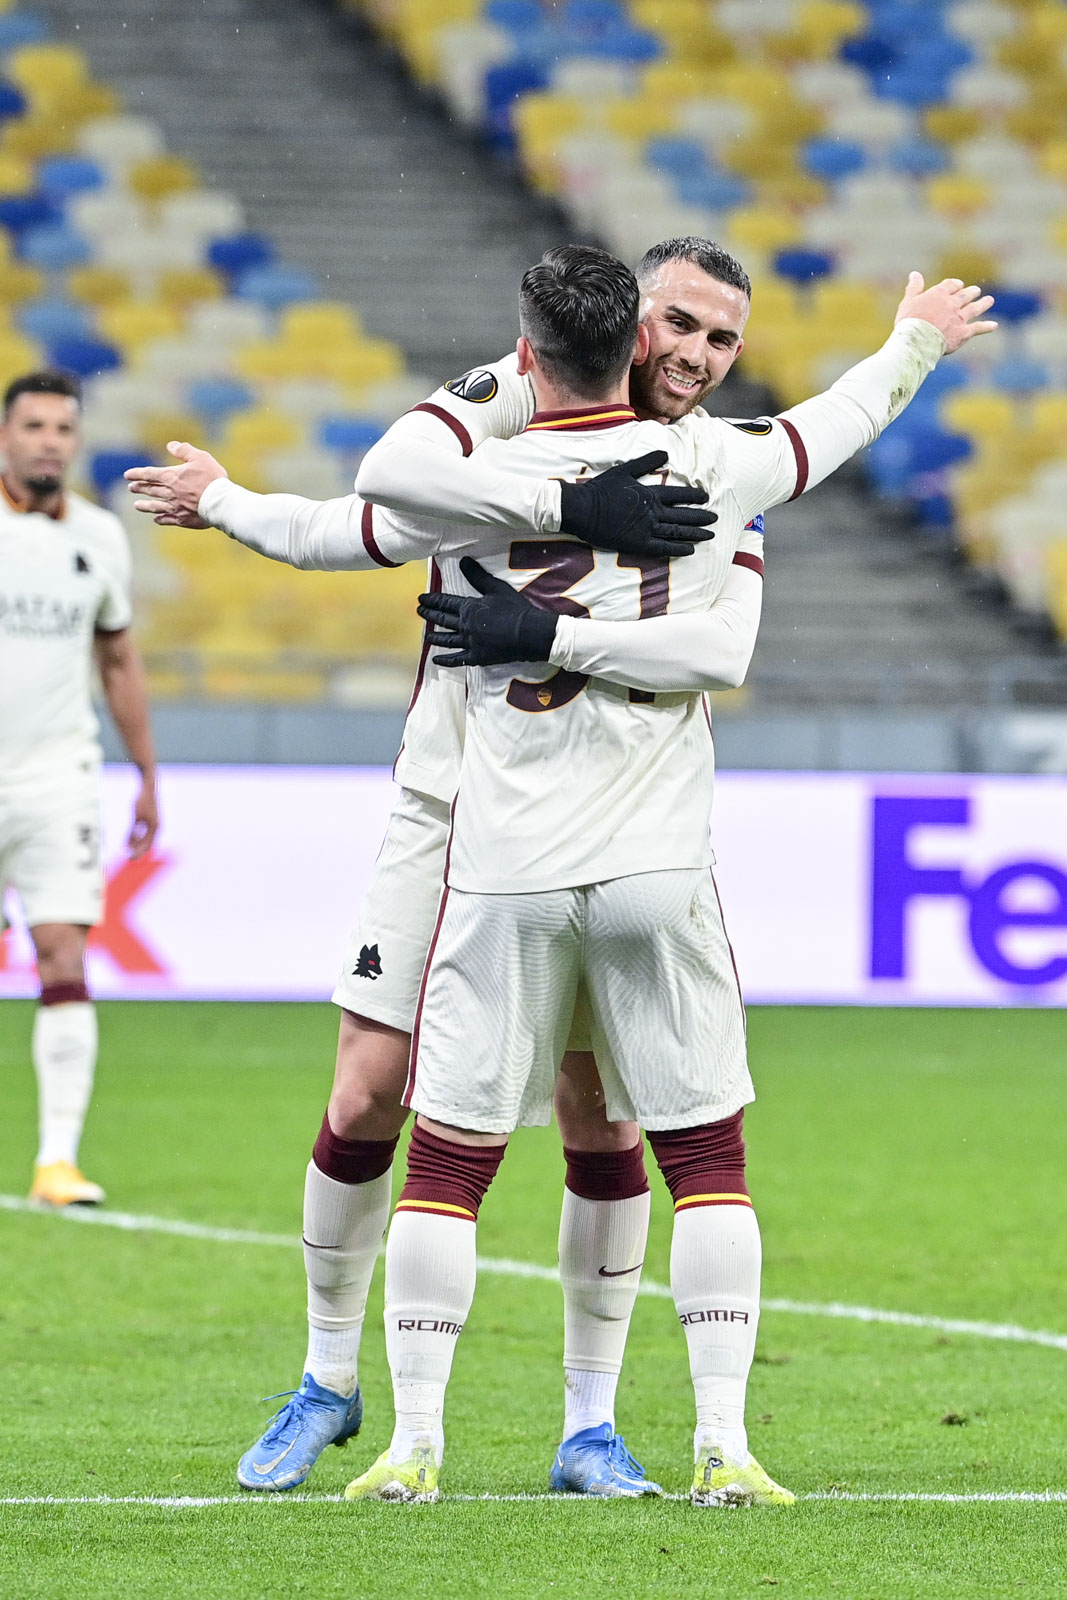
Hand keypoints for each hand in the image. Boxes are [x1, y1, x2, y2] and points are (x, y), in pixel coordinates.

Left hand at [124, 442, 227, 526]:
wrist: (220, 502)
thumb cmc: (212, 478)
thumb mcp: (200, 457)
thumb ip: (184, 450)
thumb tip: (170, 445)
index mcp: (172, 476)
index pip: (149, 474)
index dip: (137, 474)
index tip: (127, 475)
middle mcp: (170, 493)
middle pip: (150, 490)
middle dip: (139, 488)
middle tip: (131, 488)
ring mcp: (175, 507)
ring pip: (155, 506)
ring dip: (144, 506)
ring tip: (136, 506)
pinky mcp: (183, 519)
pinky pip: (167, 519)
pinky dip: (160, 519)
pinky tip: (156, 519)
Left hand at [128, 774, 158, 858]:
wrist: (148, 785)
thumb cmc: (142, 800)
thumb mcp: (135, 817)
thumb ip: (132, 831)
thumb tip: (128, 844)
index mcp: (155, 827)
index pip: (147, 845)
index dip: (139, 853)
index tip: (130, 859)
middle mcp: (156, 826)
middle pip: (147, 843)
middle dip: (138, 850)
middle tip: (130, 858)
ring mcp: (153, 822)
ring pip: (145, 837)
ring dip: (137, 843)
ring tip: (127, 847)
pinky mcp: (149, 818)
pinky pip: (144, 830)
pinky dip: (137, 835)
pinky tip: (129, 838)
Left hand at [417, 557, 557, 667]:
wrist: (528, 633)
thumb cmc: (514, 609)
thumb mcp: (496, 588)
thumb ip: (477, 576)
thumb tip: (462, 561)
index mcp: (468, 608)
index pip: (445, 603)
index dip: (432, 600)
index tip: (421, 599)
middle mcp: (465, 626)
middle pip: (443, 620)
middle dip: (429, 615)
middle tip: (419, 612)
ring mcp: (470, 643)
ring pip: (447, 640)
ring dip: (434, 637)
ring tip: (426, 635)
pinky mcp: (477, 657)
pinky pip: (457, 659)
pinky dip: (445, 660)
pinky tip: (435, 660)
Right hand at [559, 450, 715, 557]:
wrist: (582, 509)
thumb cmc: (601, 489)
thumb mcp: (624, 470)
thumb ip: (646, 462)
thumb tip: (666, 454)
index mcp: (650, 493)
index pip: (679, 495)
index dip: (694, 497)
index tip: (705, 498)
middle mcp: (653, 512)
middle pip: (683, 515)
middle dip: (701, 517)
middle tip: (714, 518)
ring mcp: (646, 529)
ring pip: (677, 531)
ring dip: (695, 533)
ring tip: (709, 534)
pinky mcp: (638, 543)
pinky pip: (663, 548)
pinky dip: (678, 549)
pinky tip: (690, 550)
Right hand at [894, 272, 996, 354]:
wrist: (918, 340)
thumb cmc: (910, 321)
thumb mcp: (908, 301)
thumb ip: (914, 287)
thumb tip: (915, 274)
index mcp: (939, 294)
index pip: (950, 285)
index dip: (955, 284)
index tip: (958, 284)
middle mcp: (952, 304)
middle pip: (965, 295)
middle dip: (971, 292)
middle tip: (976, 291)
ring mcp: (959, 318)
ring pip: (974, 308)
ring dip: (983, 303)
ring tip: (989, 300)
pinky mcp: (963, 333)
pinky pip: (978, 328)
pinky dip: (986, 326)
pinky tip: (994, 325)